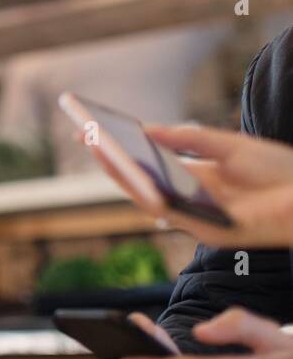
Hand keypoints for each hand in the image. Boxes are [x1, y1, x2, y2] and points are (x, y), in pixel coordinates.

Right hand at [91, 122, 292, 246]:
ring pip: (148, 198)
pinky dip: (145, 193)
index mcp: (199, 179)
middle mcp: (193, 200)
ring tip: (98, 150)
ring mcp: (199, 217)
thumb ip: (189, 139)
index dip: (123, 150)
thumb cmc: (281, 172)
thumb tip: (148, 128)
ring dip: (120, 175)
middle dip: (112, 160)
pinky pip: (170, 212)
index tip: (97, 130)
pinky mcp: (208, 230)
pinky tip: (129, 172)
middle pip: (143, 181)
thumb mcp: (230, 146)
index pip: (152, 165)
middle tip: (86, 137)